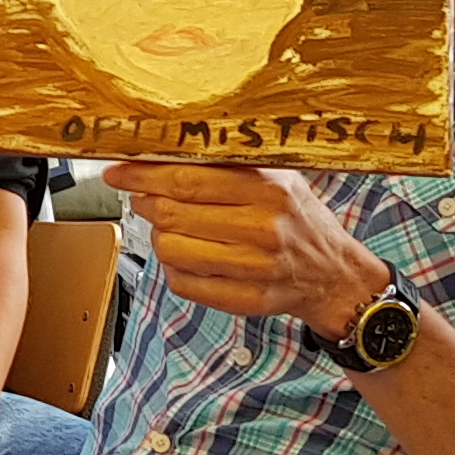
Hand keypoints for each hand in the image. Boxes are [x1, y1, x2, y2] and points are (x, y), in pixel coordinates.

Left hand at [108, 162, 383, 334]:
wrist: (335, 275)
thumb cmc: (300, 219)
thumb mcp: (278, 176)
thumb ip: (228, 165)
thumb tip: (163, 154)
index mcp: (269, 189)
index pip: (187, 179)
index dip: (142, 175)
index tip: (118, 171)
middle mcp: (263, 228)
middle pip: (172, 214)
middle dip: (146, 203)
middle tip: (144, 197)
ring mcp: (254, 268)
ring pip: (171, 249)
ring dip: (160, 235)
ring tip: (173, 227)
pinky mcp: (245, 301)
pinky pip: (183, 283)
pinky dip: (175, 268)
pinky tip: (190, 255)